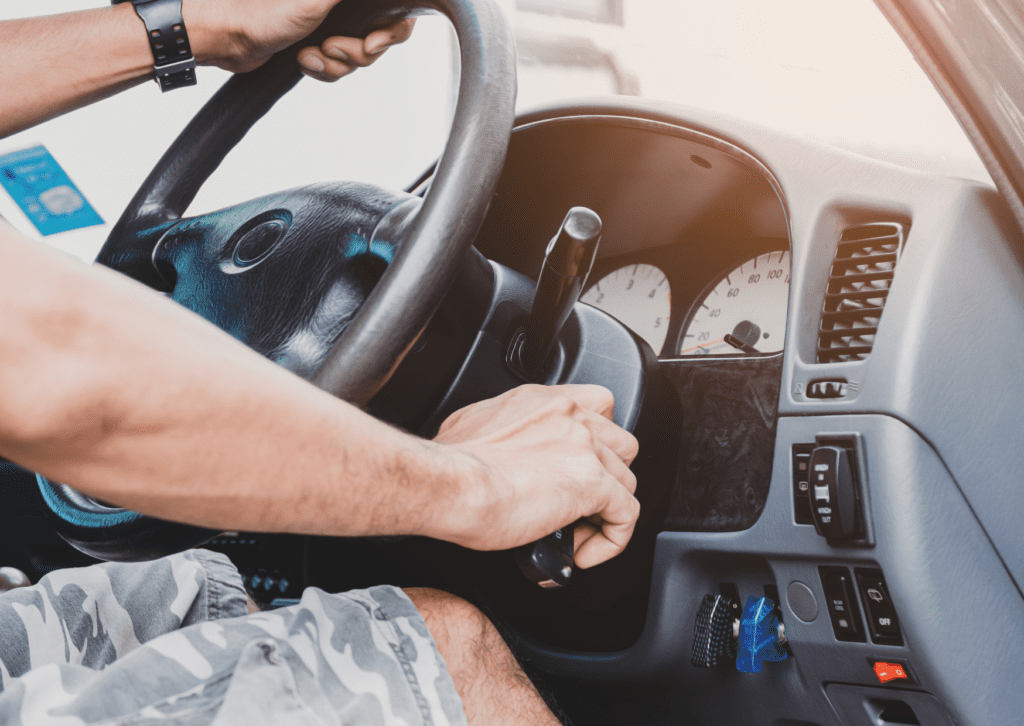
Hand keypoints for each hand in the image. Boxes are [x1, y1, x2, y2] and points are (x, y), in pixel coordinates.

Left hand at [184, 0, 415, 79]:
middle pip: (380, 37)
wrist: (230, 38)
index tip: (372, 42)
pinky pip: (340, 68)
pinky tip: (303, 60)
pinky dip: (323, 70)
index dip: (392, 31)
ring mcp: (334, 23)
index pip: (394, 11)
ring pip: (358, 57)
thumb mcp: (318, 0)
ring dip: (335, 64)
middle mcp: (345, 4)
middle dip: (356, 52)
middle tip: (330, 47)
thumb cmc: (264, 12)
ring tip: (308, 54)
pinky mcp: (320, 42)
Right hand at [434, 385, 639, 568]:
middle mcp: (568, 415)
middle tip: (579, 503)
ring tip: (575, 535)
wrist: (451, 485)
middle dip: (607, 477)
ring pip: (626, 481)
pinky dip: (612, 540)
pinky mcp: (593, 483)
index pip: (597, 406)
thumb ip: (496, 431)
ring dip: (606, 512)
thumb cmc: (450, 465)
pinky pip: (627, 515)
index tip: (579, 464)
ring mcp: (585, 447)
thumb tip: (491, 456)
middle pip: (620, 444)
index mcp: (542, 401)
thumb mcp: (470, 427)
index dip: (597, 440)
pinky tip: (583, 554)